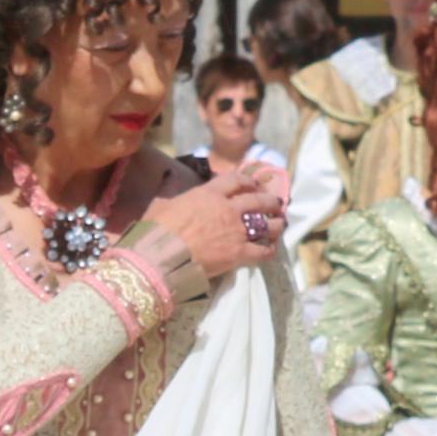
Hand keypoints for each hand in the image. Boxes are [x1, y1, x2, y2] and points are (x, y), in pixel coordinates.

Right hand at [147, 161, 285, 278]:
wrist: (161, 258)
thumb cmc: (156, 231)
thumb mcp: (160, 205)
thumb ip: (170, 192)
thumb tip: (166, 177)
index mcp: (208, 194)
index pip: (236, 180)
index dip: (248, 180)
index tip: (253, 184)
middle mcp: (227, 209)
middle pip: (257, 200)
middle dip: (269, 200)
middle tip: (276, 203)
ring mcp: (236, 231)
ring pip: (266, 224)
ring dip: (276, 223)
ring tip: (280, 224)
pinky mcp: (239, 254)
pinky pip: (262, 251)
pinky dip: (269, 250)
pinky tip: (271, 249)